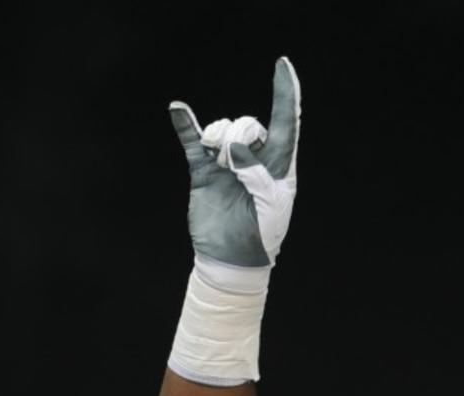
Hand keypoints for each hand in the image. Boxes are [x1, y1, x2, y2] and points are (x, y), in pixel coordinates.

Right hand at [169, 57, 300, 269]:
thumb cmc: (260, 236)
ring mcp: (225, 164)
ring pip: (222, 131)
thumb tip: (232, 148)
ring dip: (219, 139)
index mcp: (278, 164)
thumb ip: (257, 173)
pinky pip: (192, 144)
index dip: (286, 93)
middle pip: (247, 125)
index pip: (285, 121)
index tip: (282, 66)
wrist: (231, 261)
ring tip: (218, 161)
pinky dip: (186, 126)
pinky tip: (177, 109)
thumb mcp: (271, 205)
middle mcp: (252, 159)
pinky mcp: (203, 174)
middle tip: (234, 162)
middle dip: (241, 133)